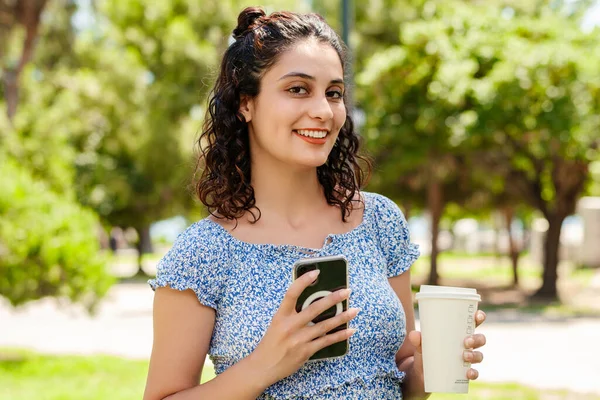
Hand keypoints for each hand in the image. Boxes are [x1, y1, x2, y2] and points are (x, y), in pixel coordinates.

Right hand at [249, 270, 358, 385]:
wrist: (263, 366)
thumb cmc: (271, 343)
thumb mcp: (277, 323)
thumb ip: (292, 314)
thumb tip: (314, 303)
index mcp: (281, 316)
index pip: (292, 293)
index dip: (303, 281)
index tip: (316, 272)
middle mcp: (290, 326)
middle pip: (314, 308)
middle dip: (333, 299)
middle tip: (347, 291)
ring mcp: (299, 339)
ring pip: (325, 325)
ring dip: (342, 317)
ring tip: (355, 310)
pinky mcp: (306, 351)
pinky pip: (326, 341)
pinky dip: (340, 335)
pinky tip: (350, 330)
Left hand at [407, 310, 486, 380]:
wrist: (420, 372)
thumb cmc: (425, 350)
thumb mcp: (420, 344)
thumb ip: (417, 339)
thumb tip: (414, 334)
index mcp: (459, 332)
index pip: (473, 322)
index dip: (479, 317)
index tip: (477, 316)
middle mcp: (466, 344)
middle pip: (480, 339)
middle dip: (476, 339)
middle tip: (466, 341)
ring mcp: (467, 359)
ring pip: (479, 355)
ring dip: (475, 355)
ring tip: (464, 356)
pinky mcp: (464, 372)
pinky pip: (475, 373)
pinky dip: (474, 373)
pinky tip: (468, 373)